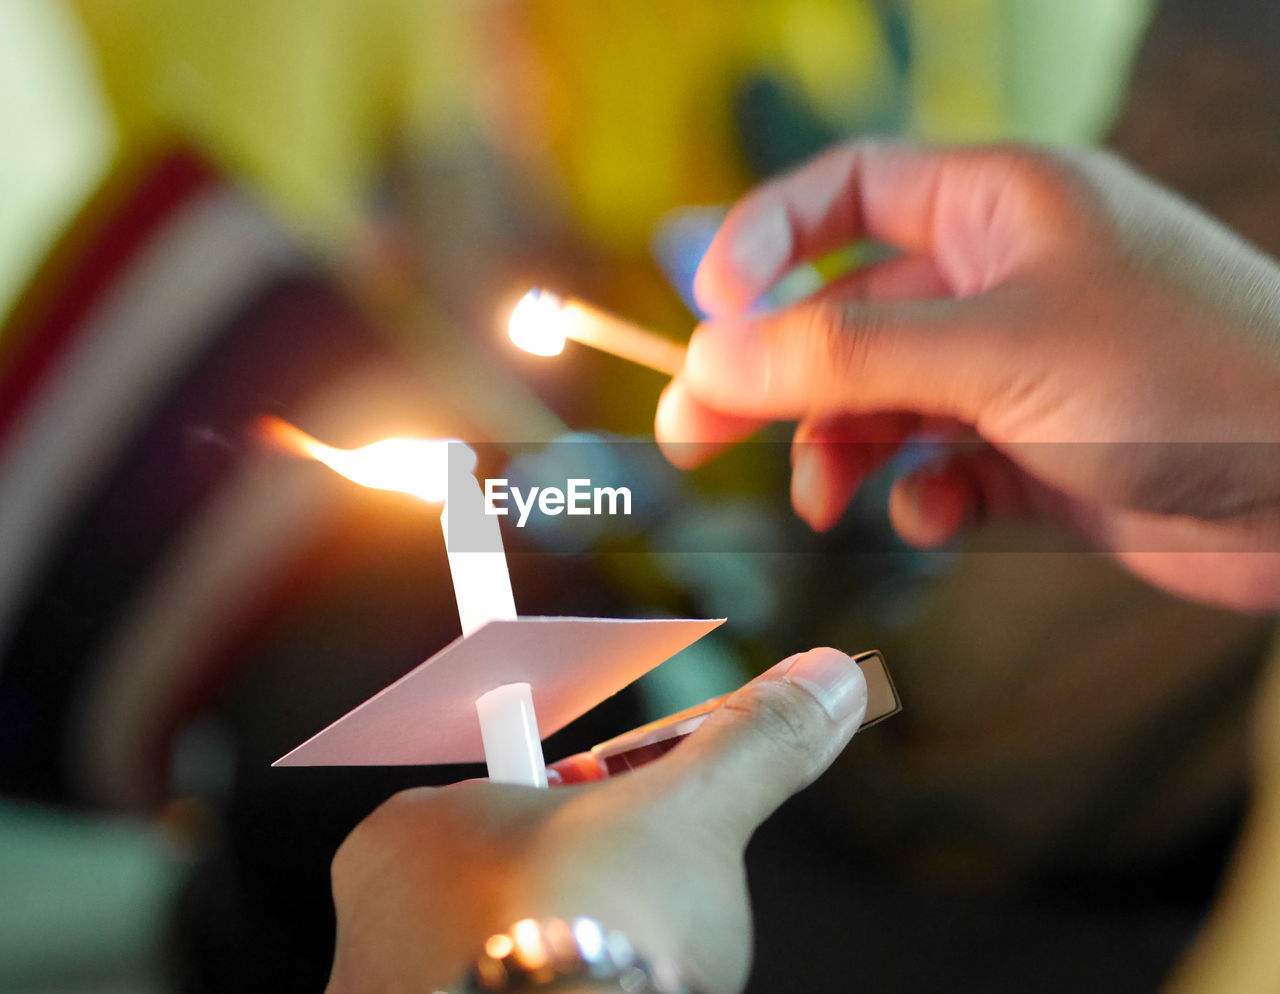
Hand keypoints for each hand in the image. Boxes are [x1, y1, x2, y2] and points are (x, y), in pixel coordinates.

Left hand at [325, 647, 867, 993]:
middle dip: (586, 886)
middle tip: (638, 910)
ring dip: (570, 950)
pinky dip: (552, 988)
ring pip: (505, 950)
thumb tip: (826, 674)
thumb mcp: (693, 817)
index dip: (595, 805)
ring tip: (626, 966)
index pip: (513, 793)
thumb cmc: (598, 933)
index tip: (634, 836)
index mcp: (410, 826)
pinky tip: (603, 992)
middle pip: (511, 878)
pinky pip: (497, 989)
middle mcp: (371, 914)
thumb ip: (753, 742)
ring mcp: (385, 990)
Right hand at [655, 142, 1279, 609]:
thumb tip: (708, 357)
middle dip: (769, 372)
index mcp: (994, 206)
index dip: (761, 244)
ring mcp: (1011, 367)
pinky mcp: (1030, 448)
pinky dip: (914, 493)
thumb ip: (842, 354)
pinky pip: (933, 464)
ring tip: (822, 501)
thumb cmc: (1190, 379)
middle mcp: (995, 277)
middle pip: (839, 309)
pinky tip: (931, 517)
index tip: (707, 314)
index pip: (840, 194)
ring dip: (837, 451)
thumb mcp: (993, 352)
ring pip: (877, 399)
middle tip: (693, 431)